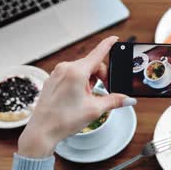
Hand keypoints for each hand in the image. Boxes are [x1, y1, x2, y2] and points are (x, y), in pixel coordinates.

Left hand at [18, 36, 136, 157]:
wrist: (42, 131)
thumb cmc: (63, 120)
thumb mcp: (95, 109)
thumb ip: (114, 101)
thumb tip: (128, 100)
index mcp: (76, 71)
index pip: (98, 53)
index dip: (108, 45)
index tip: (114, 39)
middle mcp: (65, 68)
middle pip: (92, 64)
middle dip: (101, 76)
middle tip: (105, 92)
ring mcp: (57, 74)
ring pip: (82, 71)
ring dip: (90, 81)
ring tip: (88, 99)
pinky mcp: (53, 80)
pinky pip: (71, 76)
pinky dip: (80, 83)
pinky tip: (79, 98)